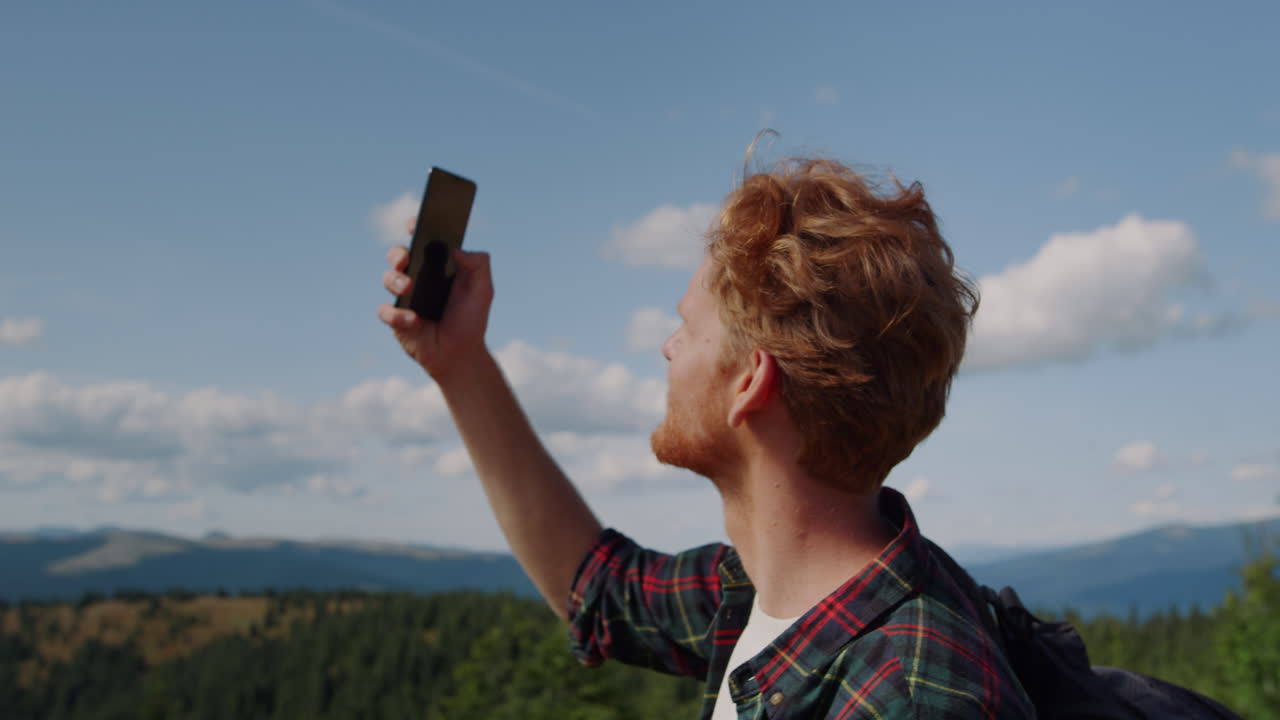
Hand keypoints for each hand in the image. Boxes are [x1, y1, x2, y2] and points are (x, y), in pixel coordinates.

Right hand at [378, 217, 493, 380]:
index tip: (415, 222)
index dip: (415, 227)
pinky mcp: (396, 320)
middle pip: (398, 255)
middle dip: (397, 253)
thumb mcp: (483, 290)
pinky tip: (413, 319)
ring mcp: (404, 298)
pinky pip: (385, 312)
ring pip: (388, 279)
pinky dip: (396, 314)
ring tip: (409, 288)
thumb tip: (458, 249)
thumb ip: (479, 264)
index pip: (422, 241)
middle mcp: (417, 277)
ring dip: (395, 280)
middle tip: (406, 259)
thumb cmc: (471, 320)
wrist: (461, 355)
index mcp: (436, 266)